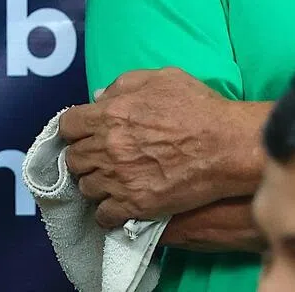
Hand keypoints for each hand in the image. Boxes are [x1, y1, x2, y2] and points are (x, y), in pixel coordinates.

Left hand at [58, 68, 265, 228]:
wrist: (225, 145)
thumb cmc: (197, 107)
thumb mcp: (161, 78)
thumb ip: (123, 84)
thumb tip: (98, 97)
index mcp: (111, 113)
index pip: (68, 125)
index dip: (75, 128)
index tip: (83, 131)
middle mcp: (108, 147)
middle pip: (74, 158)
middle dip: (83, 155)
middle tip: (98, 156)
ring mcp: (120, 178)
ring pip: (86, 187)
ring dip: (94, 182)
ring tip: (109, 179)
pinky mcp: (135, 205)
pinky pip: (104, 215)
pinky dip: (107, 210)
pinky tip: (118, 203)